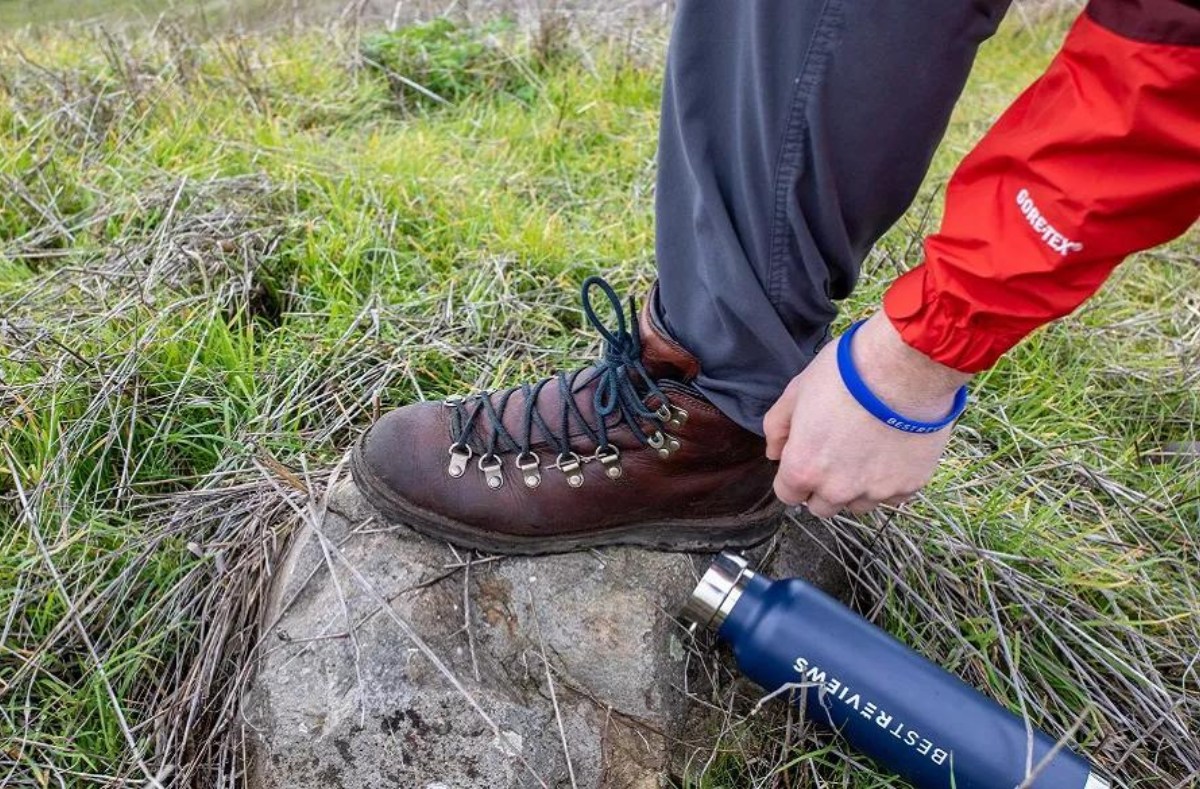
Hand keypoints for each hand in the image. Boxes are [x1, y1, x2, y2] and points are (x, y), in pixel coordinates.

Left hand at [763, 312, 970, 517]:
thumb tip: (775, 453)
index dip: (794, 476)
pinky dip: (890, 479)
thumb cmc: (846, 374)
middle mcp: (838, 489)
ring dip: (857, 486)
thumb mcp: (796, 391)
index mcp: (804, 469)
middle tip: (837, 451)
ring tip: (867, 449)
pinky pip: (893, 495)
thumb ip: (777, 428)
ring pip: (859, 504)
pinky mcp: (909, 485)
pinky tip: (892, 449)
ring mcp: (876, 491)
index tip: (806, 457)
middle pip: (823, 505)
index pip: (788, 495)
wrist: (904, 366)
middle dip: (824, 485)